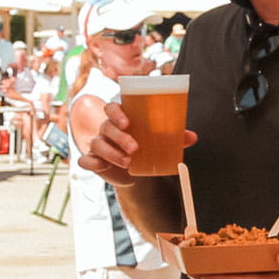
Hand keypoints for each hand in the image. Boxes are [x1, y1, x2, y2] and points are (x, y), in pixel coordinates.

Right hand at [76, 100, 197, 187]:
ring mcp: (98, 144)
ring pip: (97, 144)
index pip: (112, 108)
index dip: (117, 113)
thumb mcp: (160, 140)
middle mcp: (107, 128)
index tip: (127, 122)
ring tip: (128, 162)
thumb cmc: (147, 146)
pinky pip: (85, 159)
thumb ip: (175, 136)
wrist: (137, 171)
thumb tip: (192, 137)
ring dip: (112, 153)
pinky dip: (91, 162)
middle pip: (106, 126)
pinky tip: (101, 166)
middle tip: (135, 148)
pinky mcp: (94, 161)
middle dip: (120, 137)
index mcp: (121, 117)